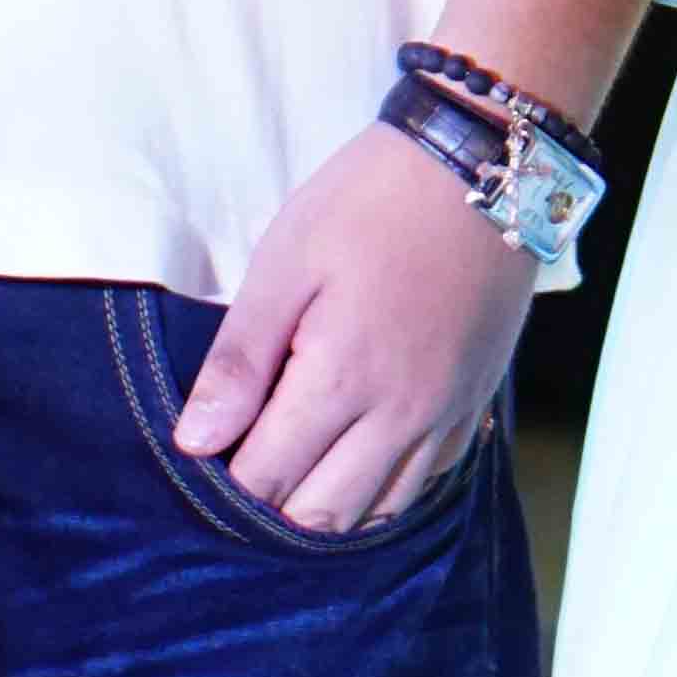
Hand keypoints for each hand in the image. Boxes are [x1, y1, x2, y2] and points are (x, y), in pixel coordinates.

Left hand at [172, 124, 535, 531]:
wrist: (481, 161)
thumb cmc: (370, 201)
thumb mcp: (286, 261)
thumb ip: (240, 359)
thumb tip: (196, 441)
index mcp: (343, 378)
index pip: (267, 478)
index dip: (228, 476)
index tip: (213, 443)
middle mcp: (401, 415)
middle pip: (321, 514)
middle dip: (273, 501)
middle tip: (250, 451)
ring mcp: (445, 413)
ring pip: (377, 511)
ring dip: (329, 504)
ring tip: (300, 459)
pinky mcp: (475, 400)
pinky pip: (427, 483)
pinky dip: (385, 489)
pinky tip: (360, 456)